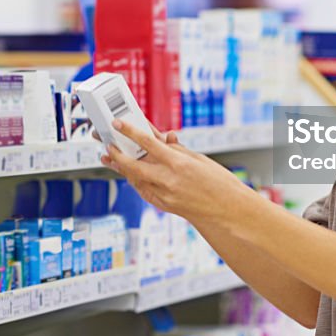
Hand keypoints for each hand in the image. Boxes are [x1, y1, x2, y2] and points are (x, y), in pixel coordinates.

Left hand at [100, 119, 250, 224]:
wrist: (228, 211)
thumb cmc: (219, 182)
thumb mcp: (199, 159)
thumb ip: (177, 149)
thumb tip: (164, 138)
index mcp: (179, 163)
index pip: (148, 143)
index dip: (130, 132)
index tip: (118, 123)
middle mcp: (169, 180)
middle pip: (134, 165)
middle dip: (118, 154)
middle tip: (107, 144)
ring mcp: (165, 195)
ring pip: (135, 179)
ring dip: (121, 168)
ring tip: (111, 158)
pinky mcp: (164, 205)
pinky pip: (144, 190)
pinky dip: (136, 181)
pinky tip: (129, 174)